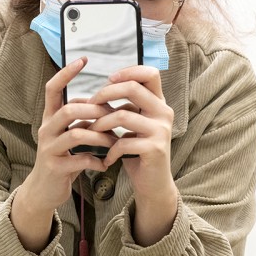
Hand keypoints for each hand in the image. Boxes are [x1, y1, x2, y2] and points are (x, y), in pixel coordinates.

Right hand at [11, 58, 116, 251]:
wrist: (44, 190)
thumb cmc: (62, 158)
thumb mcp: (67, 135)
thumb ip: (80, 120)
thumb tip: (103, 102)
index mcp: (50, 118)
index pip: (52, 89)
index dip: (66, 73)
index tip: (83, 59)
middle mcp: (46, 130)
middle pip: (68, 110)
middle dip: (94, 111)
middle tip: (112, 114)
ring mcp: (49, 149)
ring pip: (76, 134)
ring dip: (100, 136)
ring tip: (114, 141)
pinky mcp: (55, 167)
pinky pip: (80, 160)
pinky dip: (96, 161)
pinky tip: (106, 164)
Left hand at [87, 66, 177, 244]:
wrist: (153, 183)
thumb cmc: (137, 151)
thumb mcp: (132, 125)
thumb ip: (123, 107)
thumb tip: (96, 93)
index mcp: (159, 103)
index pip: (150, 73)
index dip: (128, 71)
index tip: (108, 80)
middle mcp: (164, 112)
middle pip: (132, 88)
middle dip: (106, 94)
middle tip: (91, 105)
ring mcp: (161, 130)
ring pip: (123, 115)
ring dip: (101, 123)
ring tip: (92, 132)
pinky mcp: (155, 148)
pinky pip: (124, 142)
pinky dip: (110, 150)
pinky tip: (106, 158)